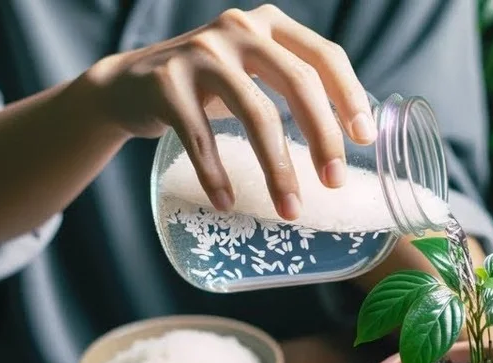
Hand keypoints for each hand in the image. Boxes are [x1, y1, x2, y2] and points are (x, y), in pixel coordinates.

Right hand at [85, 4, 375, 219]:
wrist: (128, 85)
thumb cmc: (207, 88)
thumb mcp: (251, 72)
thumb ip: (291, 85)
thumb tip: (348, 140)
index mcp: (269, 24)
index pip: (324, 55)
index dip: (350, 97)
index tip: (364, 140)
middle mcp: (238, 29)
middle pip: (298, 82)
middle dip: (322, 137)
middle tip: (334, 182)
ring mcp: (200, 52)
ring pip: (255, 112)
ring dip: (277, 168)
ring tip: (289, 209)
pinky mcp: (166, 83)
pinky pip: (200, 135)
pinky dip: (215, 174)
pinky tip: (226, 202)